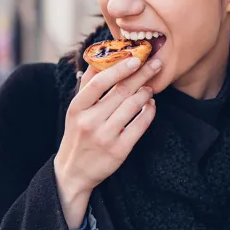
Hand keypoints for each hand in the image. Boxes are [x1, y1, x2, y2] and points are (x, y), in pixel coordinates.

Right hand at [54, 56, 161, 227]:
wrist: (74, 171)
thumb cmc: (77, 133)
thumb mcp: (75, 110)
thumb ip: (87, 84)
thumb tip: (100, 57)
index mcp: (77, 108)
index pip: (99, 83)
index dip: (119, 69)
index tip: (135, 58)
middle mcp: (90, 121)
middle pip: (120, 92)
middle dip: (141, 75)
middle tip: (155, 63)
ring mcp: (105, 137)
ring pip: (132, 107)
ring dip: (146, 93)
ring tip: (150, 86)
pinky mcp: (119, 150)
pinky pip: (139, 126)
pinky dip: (149, 112)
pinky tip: (151, 105)